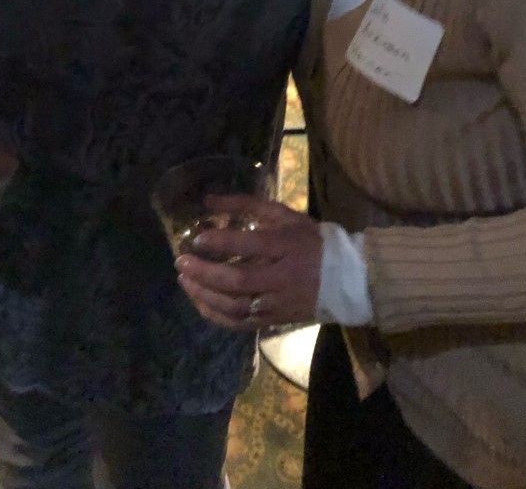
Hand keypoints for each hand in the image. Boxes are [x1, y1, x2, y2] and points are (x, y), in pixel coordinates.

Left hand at [175, 197, 322, 330]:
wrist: (346, 279)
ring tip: (185, 280)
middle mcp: (282, 277)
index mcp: (287, 246)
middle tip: (180, 261)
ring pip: (236, 306)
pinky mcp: (274, 321)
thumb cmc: (310, 241)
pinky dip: (216, 315)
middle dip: (205, 272)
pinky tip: (199, 302)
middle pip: (239, 280)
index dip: (223, 242)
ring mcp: (278, 303)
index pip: (252, 245)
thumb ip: (247, 205)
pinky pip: (240, 324)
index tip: (197, 238)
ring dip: (205, 295)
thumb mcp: (285, 215)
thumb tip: (208, 201)